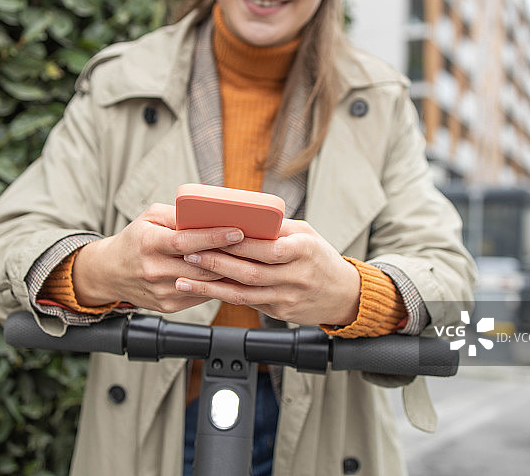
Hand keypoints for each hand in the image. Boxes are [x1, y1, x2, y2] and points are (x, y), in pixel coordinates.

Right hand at [72, 203, 244, 312]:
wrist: (110, 273)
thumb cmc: (135, 240)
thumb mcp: (149, 218)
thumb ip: (178, 214)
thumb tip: (211, 211)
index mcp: (149, 243)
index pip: (185, 242)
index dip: (214, 237)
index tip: (238, 230)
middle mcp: (154, 270)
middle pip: (201, 266)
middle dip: (230, 256)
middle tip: (255, 245)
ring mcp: (161, 291)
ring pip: (205, 283)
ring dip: (228, 272)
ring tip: (249, 259)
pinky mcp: (168, 306)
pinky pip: (201, 296)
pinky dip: (217, 285)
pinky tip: (231, 274)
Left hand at [175, 219, 361, 325]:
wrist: (345, 295)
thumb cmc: (321, 258)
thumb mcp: (306, 234)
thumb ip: (276, 228)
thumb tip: (241, 216)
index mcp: (303, 250)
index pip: (264, 247)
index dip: (236, 243)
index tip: (210, 234)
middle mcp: (296, 276)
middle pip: (249, 271)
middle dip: (215, 263)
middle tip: (189, 253)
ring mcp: (288, 298)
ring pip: (243, 293)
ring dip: (211, 286)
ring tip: (185, 277)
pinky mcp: (280, 313)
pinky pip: (248, 304)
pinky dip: (224, 296)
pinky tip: (204, 290)